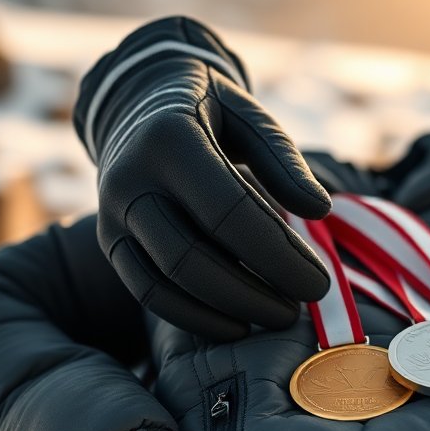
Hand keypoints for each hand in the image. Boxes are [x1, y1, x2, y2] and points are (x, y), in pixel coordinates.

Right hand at [76, 17, 330, 341]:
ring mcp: (111, 213)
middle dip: (252, 293)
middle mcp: (129, 179)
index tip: (320, 283)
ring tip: (276, 318)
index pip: (229, 212)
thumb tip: (321, 210)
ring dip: (225, 310)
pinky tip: (236, 325)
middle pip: (190, 257)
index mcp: (169, 138)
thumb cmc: (213, 113)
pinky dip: (192, 317)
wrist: (139, 105)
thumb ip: (285, 162)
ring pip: (164, 282)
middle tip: (300, 311)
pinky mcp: (108, 241)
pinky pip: (146, 291)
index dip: (277, 256)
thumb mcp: (251, 118)